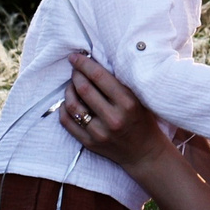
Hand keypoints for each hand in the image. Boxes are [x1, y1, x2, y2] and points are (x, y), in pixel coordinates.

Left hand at [59, 52, 170, 169]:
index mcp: (127, 103)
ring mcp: (100, 133)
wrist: (144, 152)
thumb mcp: (138, 98)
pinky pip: (67, 122)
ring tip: (72, 85)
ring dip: (68, 90)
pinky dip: (64, 108)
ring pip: (73, 105)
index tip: (75, 56)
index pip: (99, 77)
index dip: (84, 64)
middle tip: (75, 70)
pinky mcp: (90, 143)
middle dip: (76, 74)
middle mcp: (113, 118)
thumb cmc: (142, 120)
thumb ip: (119, 83)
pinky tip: (69, 102)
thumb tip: (94, 63)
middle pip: (83, 89)